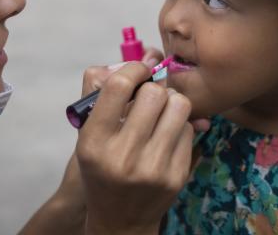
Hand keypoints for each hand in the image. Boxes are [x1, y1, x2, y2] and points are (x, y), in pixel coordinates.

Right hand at [75, 62, 194, 234]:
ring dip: (172, 102)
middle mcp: (122, 156)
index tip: (139, 72)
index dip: (134, 69)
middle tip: (150, 96)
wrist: (119, 219)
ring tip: (162, 112)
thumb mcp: (87, 133)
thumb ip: (97, 90)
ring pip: (179, 106)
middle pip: (154, 93)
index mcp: (93, 142)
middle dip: (154, 88)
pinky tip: (167, 136)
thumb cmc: (101, 166)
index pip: (119, 86)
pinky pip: (189, 129)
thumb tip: (130, 58)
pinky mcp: (176, 176)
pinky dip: (180, 126)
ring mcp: (152, 168)